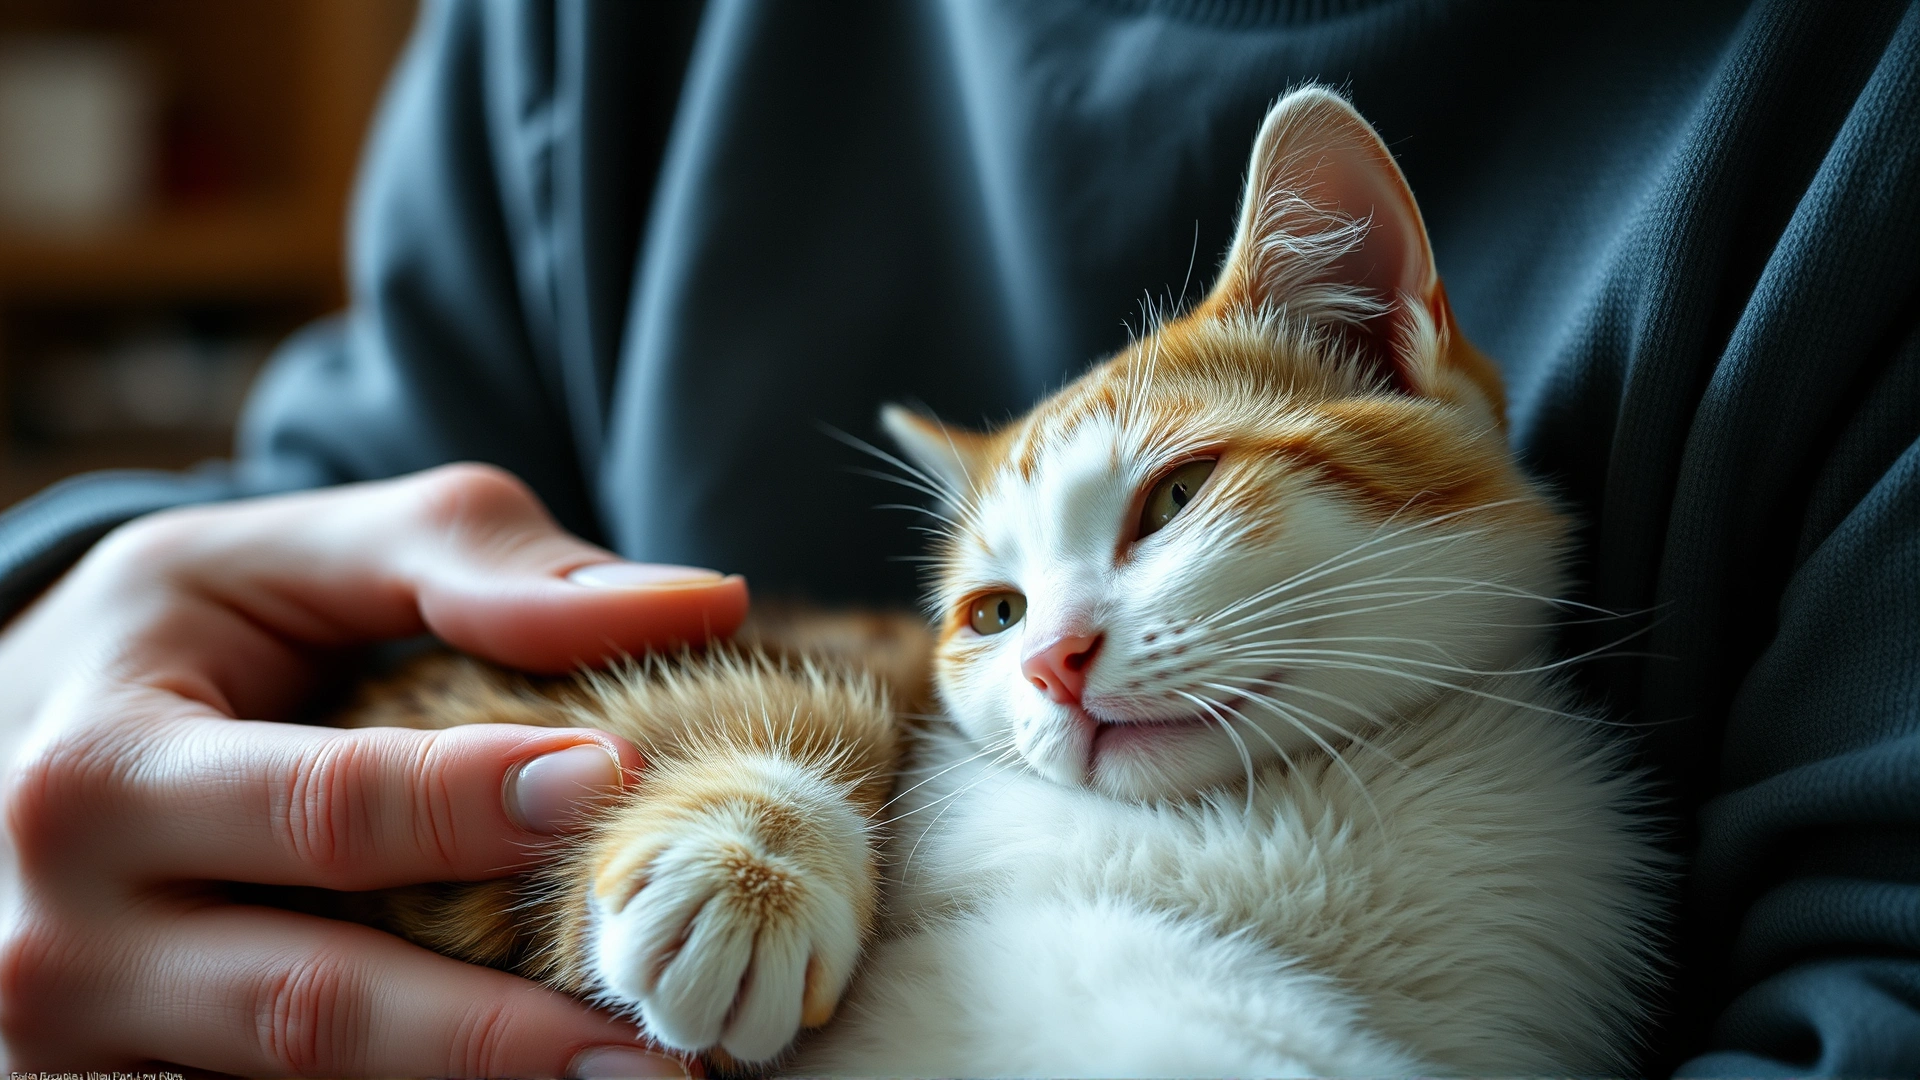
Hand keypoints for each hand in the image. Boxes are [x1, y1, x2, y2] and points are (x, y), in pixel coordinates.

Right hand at [0, 464, 746, 1075]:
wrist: (4, 752)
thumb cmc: (171, 644)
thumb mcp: (284, 561)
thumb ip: (477, 565)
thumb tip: (704, 603)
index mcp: (101, 776)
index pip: (328, 808)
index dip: (477, 800)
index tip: (625, 781)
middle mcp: (64, 943)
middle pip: (315, 1004)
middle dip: (498, 1036)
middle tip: (667, 1049)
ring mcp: (73, 1057)